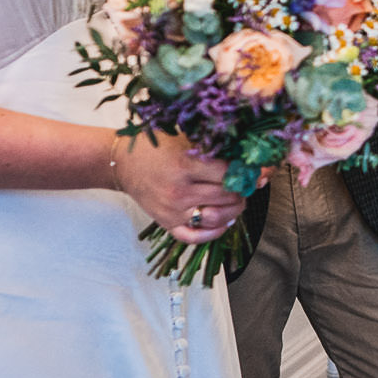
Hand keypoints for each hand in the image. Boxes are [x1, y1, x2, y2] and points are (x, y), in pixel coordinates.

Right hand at [111, 128, 242, 244]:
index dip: (247, 172)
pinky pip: (195, 237)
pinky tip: (223, 222)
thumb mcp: (185, 139)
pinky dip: (214, 233)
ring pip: (217, 217)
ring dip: (234, 210)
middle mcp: (179, 191)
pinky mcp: (166, 223)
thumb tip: (248, 159)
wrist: (122, 162)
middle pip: (227, 196)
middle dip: (243, 190)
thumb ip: (214, 148)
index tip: (255, 169)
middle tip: (245, 183)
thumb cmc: (156, 147)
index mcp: (185, 165)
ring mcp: (172, 211)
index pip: (229, 173)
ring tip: (235, 200)